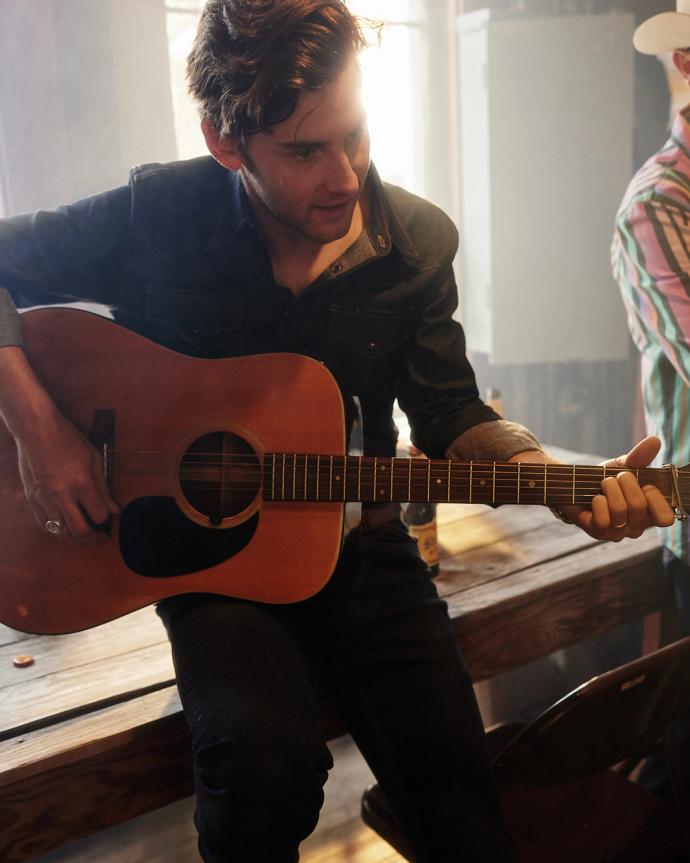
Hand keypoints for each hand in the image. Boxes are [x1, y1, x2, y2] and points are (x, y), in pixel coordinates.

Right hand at [17, 412, 117, 543]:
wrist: (37, 430)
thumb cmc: (69, 440)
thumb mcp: (95, 459)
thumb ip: (103, 487)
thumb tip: (113, 509)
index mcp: (82, 483)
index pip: (98, 514)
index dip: (106, 519)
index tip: (109, 518)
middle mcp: (62, 495)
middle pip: (79, 530)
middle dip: (93, 539)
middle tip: (100, 538)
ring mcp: (45, 498)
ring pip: (60, 532)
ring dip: (75, 540)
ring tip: (84, 538)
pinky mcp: (32, 498)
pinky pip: (44, 524)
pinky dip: (57, 532)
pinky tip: (64, 530)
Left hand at [512, 437, 674, 541]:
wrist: (577, 485)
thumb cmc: (607, 479)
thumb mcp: (624, 466)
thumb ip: (640, 457)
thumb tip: (654, 441)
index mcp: (650, 513)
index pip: (665, 518)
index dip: (656, 500)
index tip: (646, 485)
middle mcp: (636, 527)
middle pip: (639, 507)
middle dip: (626, 484)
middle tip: (617, 477)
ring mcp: (617, 532)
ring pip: (620, 511)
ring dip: (610, 489)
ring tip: (604, 483)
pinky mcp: (598, 532)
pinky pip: (602, 520)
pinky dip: (598, 503)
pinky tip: (595, 498)